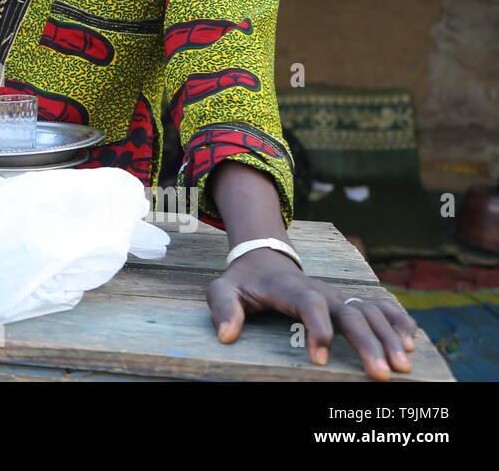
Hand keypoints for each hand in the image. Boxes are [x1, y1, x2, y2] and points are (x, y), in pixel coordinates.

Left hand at [208, 247, 417, 379]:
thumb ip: (222, 308)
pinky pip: (379, 305)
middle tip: (382, 374)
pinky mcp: (348, 299)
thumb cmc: (243, 281)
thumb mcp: (223, 289)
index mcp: (290, 289)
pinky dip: (397, 320)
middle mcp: (320, 290)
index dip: (317, 329)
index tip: (320, 359)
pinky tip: (410, 341)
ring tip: (403, 366)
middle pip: (349, 312)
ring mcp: (337, 294)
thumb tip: (226, 336)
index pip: (309, 304)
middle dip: (368, 343)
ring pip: (369, 310)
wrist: (263, 258)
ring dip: (389, 336)